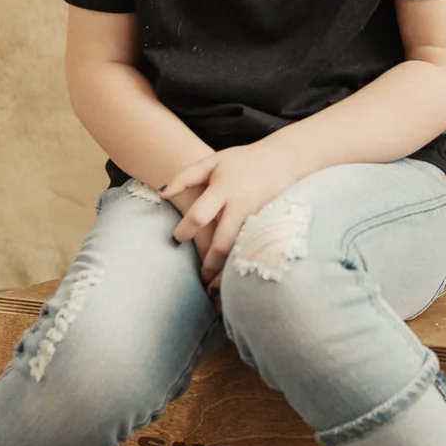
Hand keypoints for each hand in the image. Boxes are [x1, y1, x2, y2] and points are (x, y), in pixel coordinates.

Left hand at [164, 135, 310, 286]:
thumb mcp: (213, 162)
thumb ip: (185, 177)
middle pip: (221, 243)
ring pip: (239, 253)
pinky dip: (242, 266)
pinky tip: (234, 277)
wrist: (283, 160)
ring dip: (226, 272)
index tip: (178, 238)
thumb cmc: (242, 161)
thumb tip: (162, 194)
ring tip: (213, 285)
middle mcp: (241, 206)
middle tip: (198, 275)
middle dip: (208, 264)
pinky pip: (253, 252)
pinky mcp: (268, 227)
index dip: (184, 231)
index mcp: (224, 189)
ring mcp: (257, 219)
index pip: (199, 216)